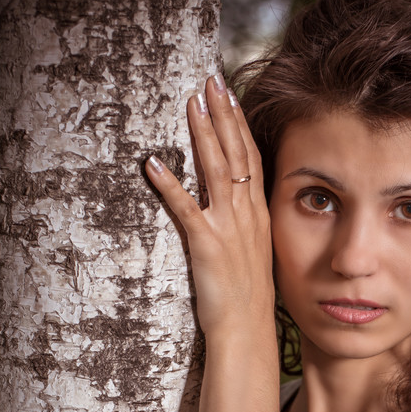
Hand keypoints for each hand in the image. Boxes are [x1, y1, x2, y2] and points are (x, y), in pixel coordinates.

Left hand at [146, 73, 274, 334]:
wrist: (246, 331)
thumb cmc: (248, 300)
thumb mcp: (253, 256)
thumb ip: (244, 228)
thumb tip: (231, 211)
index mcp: (258, 217)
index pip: (251, 159)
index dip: (240, 125)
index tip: (230, 96)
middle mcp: (246, 216)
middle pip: (236, 155)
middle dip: (224, 115)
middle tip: (212, 80)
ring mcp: (228, 229)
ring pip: (217, 171)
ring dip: (203, 135)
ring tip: (191, 104)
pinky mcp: (207, 246)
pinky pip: (185, 209)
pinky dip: (169, 186)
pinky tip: (152, 164)